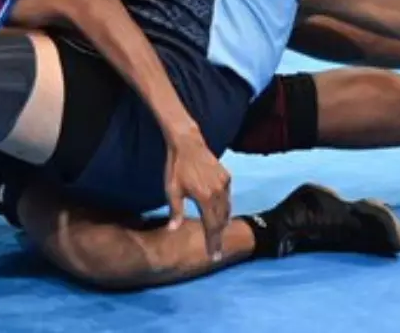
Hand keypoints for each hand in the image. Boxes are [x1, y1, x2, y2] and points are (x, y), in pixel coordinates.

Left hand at [164, 129, 231, 260]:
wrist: (188, 143)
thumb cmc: (176, 167)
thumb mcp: (172, 190)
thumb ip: (175, 211)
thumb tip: (173, 230)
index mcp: (205, 198)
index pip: (211, 226)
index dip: (213, 242)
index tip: (214, 256)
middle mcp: (218, 192)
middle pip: (221, 220)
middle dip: (219, 236)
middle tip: (216, 249)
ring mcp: (225, 184)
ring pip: (227, 209)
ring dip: (222, 222)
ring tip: (218, 233)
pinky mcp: (227, 177)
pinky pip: (228, 197)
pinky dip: (225, 207)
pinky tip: (219, 212)